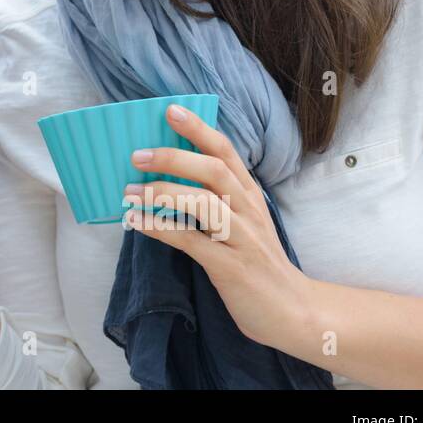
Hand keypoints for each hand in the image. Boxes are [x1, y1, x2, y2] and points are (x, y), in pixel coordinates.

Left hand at [121, 104, 312, 347]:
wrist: (292, 312)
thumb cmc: (259, 263)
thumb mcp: (245, 222)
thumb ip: (219, 198)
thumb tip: (172, 175)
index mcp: (250, 196)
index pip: (227, 152)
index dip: (199, 129)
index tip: (170, 111)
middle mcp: (248, 211)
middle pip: (215, 170)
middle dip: (174, 157)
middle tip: (138, 154)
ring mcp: (242, 238)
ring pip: (204, 203)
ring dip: (162, 192)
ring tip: (130, 191)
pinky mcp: (230, 267)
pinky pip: (191, 241)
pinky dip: (160, 228)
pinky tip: (137, 221)